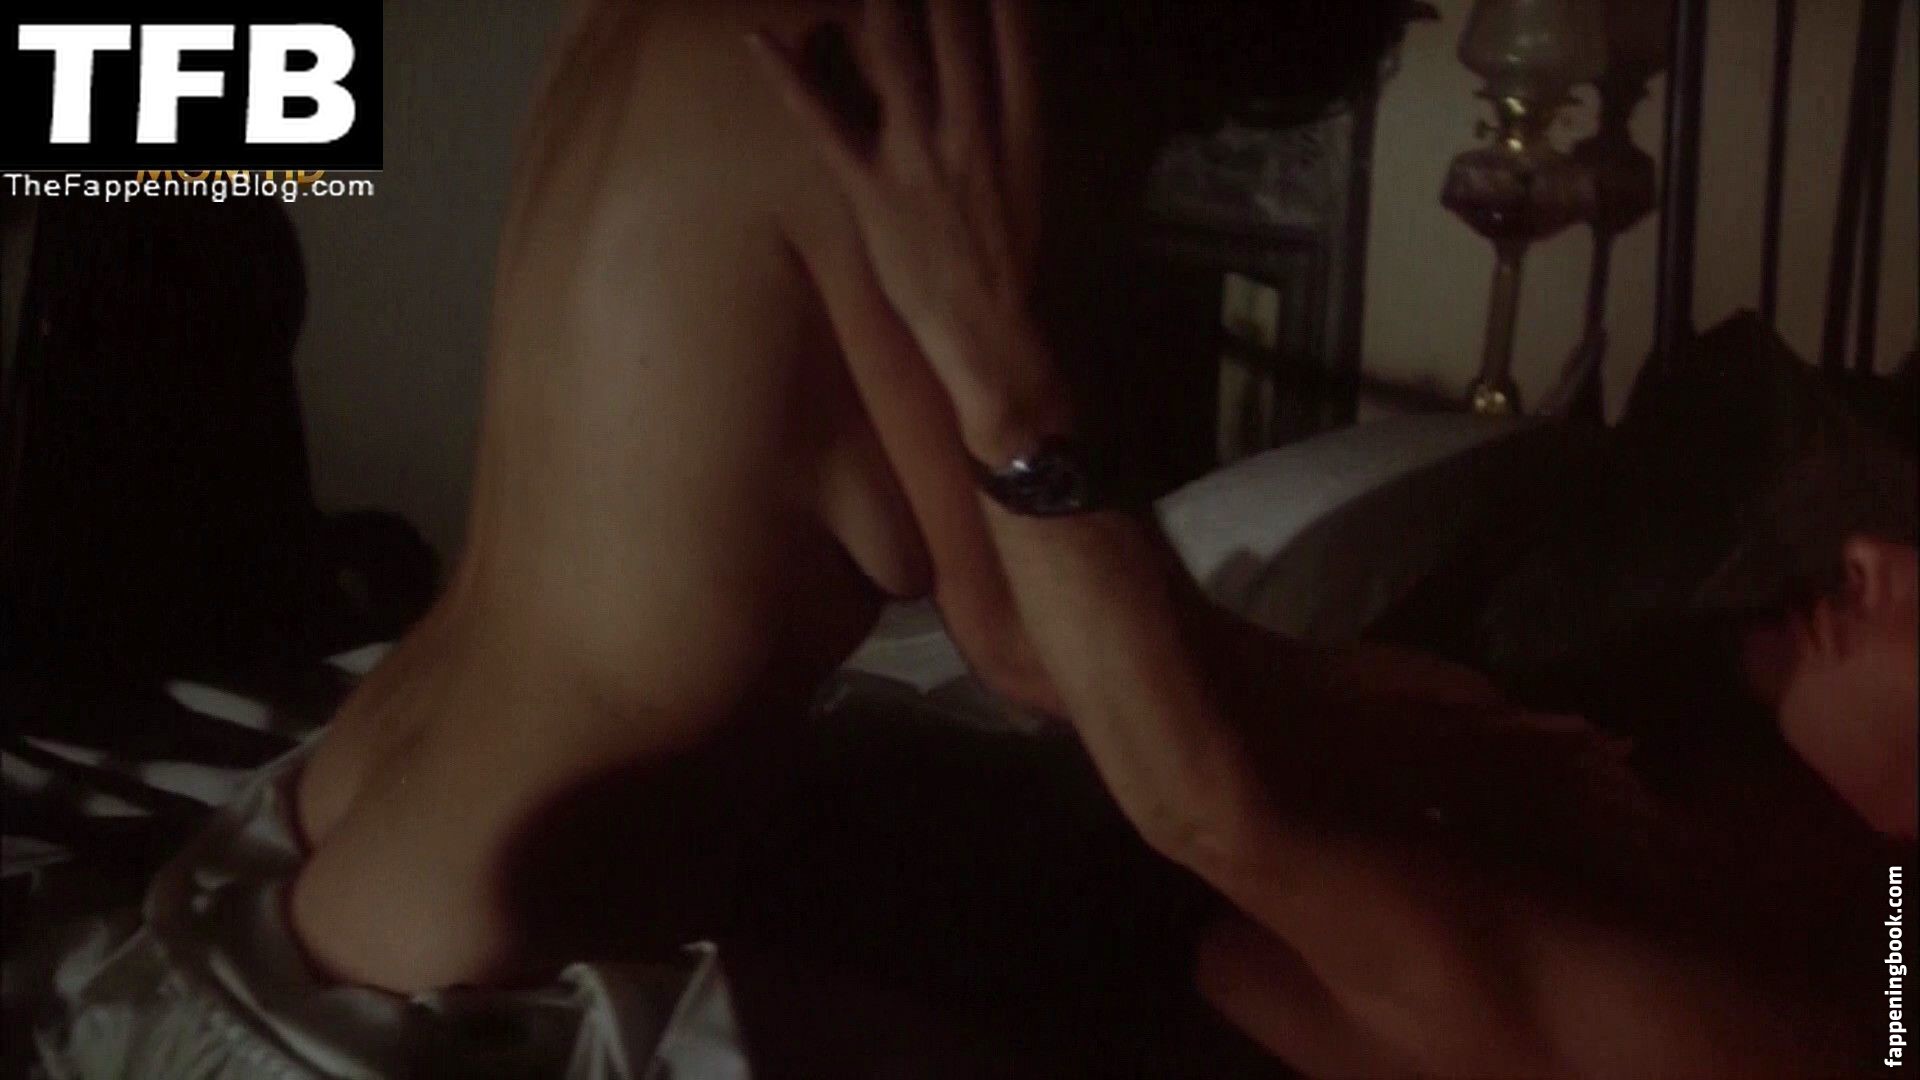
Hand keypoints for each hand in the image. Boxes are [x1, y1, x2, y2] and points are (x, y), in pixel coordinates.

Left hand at [748, 0, 1069, 462]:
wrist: (986, 330)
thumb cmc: (1006, 257)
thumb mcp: (1027, 177)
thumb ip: (1007, 116)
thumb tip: (991, 62)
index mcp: (1019, 129)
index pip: (1013, 36)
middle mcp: (971, 133)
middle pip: (953, 31)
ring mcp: (919, 159)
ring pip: (895, 60)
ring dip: (878, 7)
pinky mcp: (871, 190)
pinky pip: (823, 123)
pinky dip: (788, 79)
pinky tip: (758, 39)